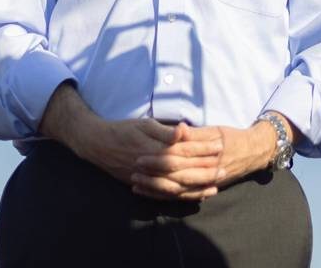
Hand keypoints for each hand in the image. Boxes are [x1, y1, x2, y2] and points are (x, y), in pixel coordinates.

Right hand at [37, 85, 221, 198]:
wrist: (96, 144)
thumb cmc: (123, 130)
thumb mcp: (144, 124)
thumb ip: (166, 131)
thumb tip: (185, 130)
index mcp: (154, 149)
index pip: (184, 150)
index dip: (203, 149)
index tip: (220, 146)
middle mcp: (152, 167)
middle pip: (183, 172)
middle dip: (205, 171)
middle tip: (224, 169)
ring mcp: (147, 178)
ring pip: (176, 187)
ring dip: (196, 187)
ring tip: (214, 186)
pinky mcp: (143, 186)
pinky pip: (165, 194)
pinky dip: (181, 196)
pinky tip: (194, 196)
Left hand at [132, 120, 277, 200]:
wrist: (253, 152)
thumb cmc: (232, 138)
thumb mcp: (215, 131)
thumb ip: (195, 134)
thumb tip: (179, 130)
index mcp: (207, 157)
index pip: (177, 160)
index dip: (158, 159)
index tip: (139, 156)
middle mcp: (205, 174)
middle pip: (174, 178)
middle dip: (152, 176)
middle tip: (133, 171)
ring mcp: (204, 184)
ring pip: (176, 192)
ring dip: (155, 189)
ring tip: (136, 185)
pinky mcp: (203, 189)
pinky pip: (182, 197)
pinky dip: (165, 196)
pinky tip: (150, 193)